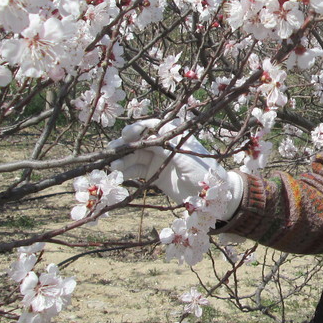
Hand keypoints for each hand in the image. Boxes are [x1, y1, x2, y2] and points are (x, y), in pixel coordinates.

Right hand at [110, 119, 242, 219]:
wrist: (210, 196)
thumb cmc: (203, 171)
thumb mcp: (184, 158)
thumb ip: (164, 147)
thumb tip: (143, 136)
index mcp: (173, 134)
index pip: (151, 126)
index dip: (137, 129)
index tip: (126, 135)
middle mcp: (162, 145)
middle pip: (138, 141)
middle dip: (124, 146)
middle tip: (111, 153)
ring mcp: (156, 159)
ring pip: (134, 156)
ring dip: (122, 160)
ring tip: (113, 168)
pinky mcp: (152, 174)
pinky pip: (135, 170)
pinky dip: (125, 172)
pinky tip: (117, 175)